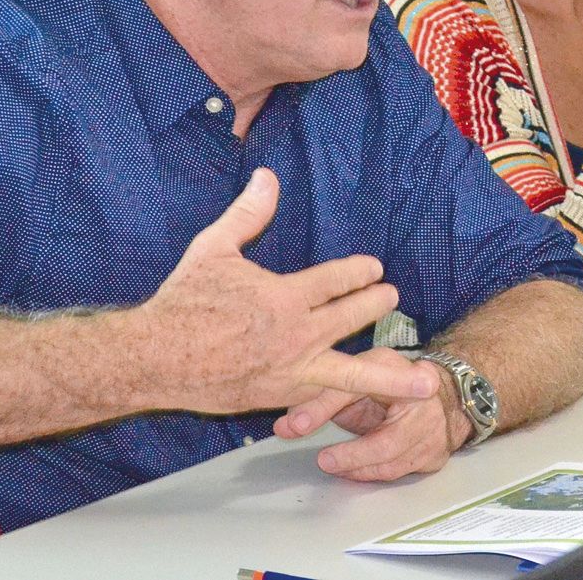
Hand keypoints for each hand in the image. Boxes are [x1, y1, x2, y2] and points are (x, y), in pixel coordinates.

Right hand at [126, 170, 439, 414]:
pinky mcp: (280, 397)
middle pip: (351, 319)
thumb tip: (268, 176)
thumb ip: (248, 214)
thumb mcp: (214, 249)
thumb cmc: (183, 302)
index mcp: (284, 296)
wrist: (155, 358)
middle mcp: (295, 335)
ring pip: (352, 374)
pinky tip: (372, 407)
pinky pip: (323, 399)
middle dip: (376, 305)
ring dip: (391, 375)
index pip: (336, 281)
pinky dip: (349, 402)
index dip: (359, 272)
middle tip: (393, 296)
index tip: (374, 267)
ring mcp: (290, 371)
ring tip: (427, 382)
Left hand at [274, 353, 468, 481]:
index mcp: (400, 374)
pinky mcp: (434, 457)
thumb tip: (285, 426)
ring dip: (358, 469)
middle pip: (385, 442)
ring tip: (333, 464)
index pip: (356, 387)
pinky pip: (400, 473)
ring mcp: (434, 434)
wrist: (442, 394)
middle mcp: (424, 405)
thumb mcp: (361, 376)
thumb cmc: (395, 382)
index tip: (297, 424)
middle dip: (351, 456)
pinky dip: (374, 474)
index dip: (324, 405)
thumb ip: (323, 399)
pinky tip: (356, 470)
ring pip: (391, 465)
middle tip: (324, 460)